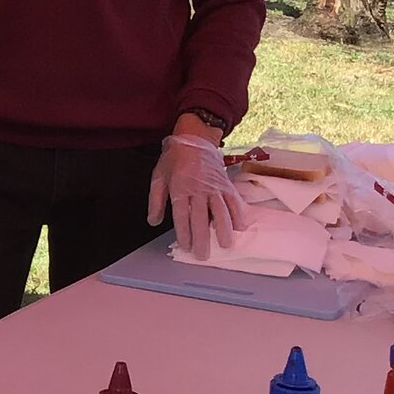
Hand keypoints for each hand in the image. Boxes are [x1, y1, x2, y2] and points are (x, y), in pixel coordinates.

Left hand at [148, 132, 241, 259]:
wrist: (194, 138)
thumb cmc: (174, 159)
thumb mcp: (158, 176)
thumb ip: (156, 200)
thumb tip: (153, 222)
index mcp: (180, 188)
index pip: (182, 215)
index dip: (184, 232)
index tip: (186, 246)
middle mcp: (198, 189)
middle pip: (201, 217)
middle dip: (202, 238)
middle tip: (203, 255)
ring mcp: (214, 187)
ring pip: (221, 211)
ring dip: (224, 229)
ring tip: (225, 245)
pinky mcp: (226, 184)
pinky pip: (234, 201)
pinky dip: (238, 214)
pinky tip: (240, 227)